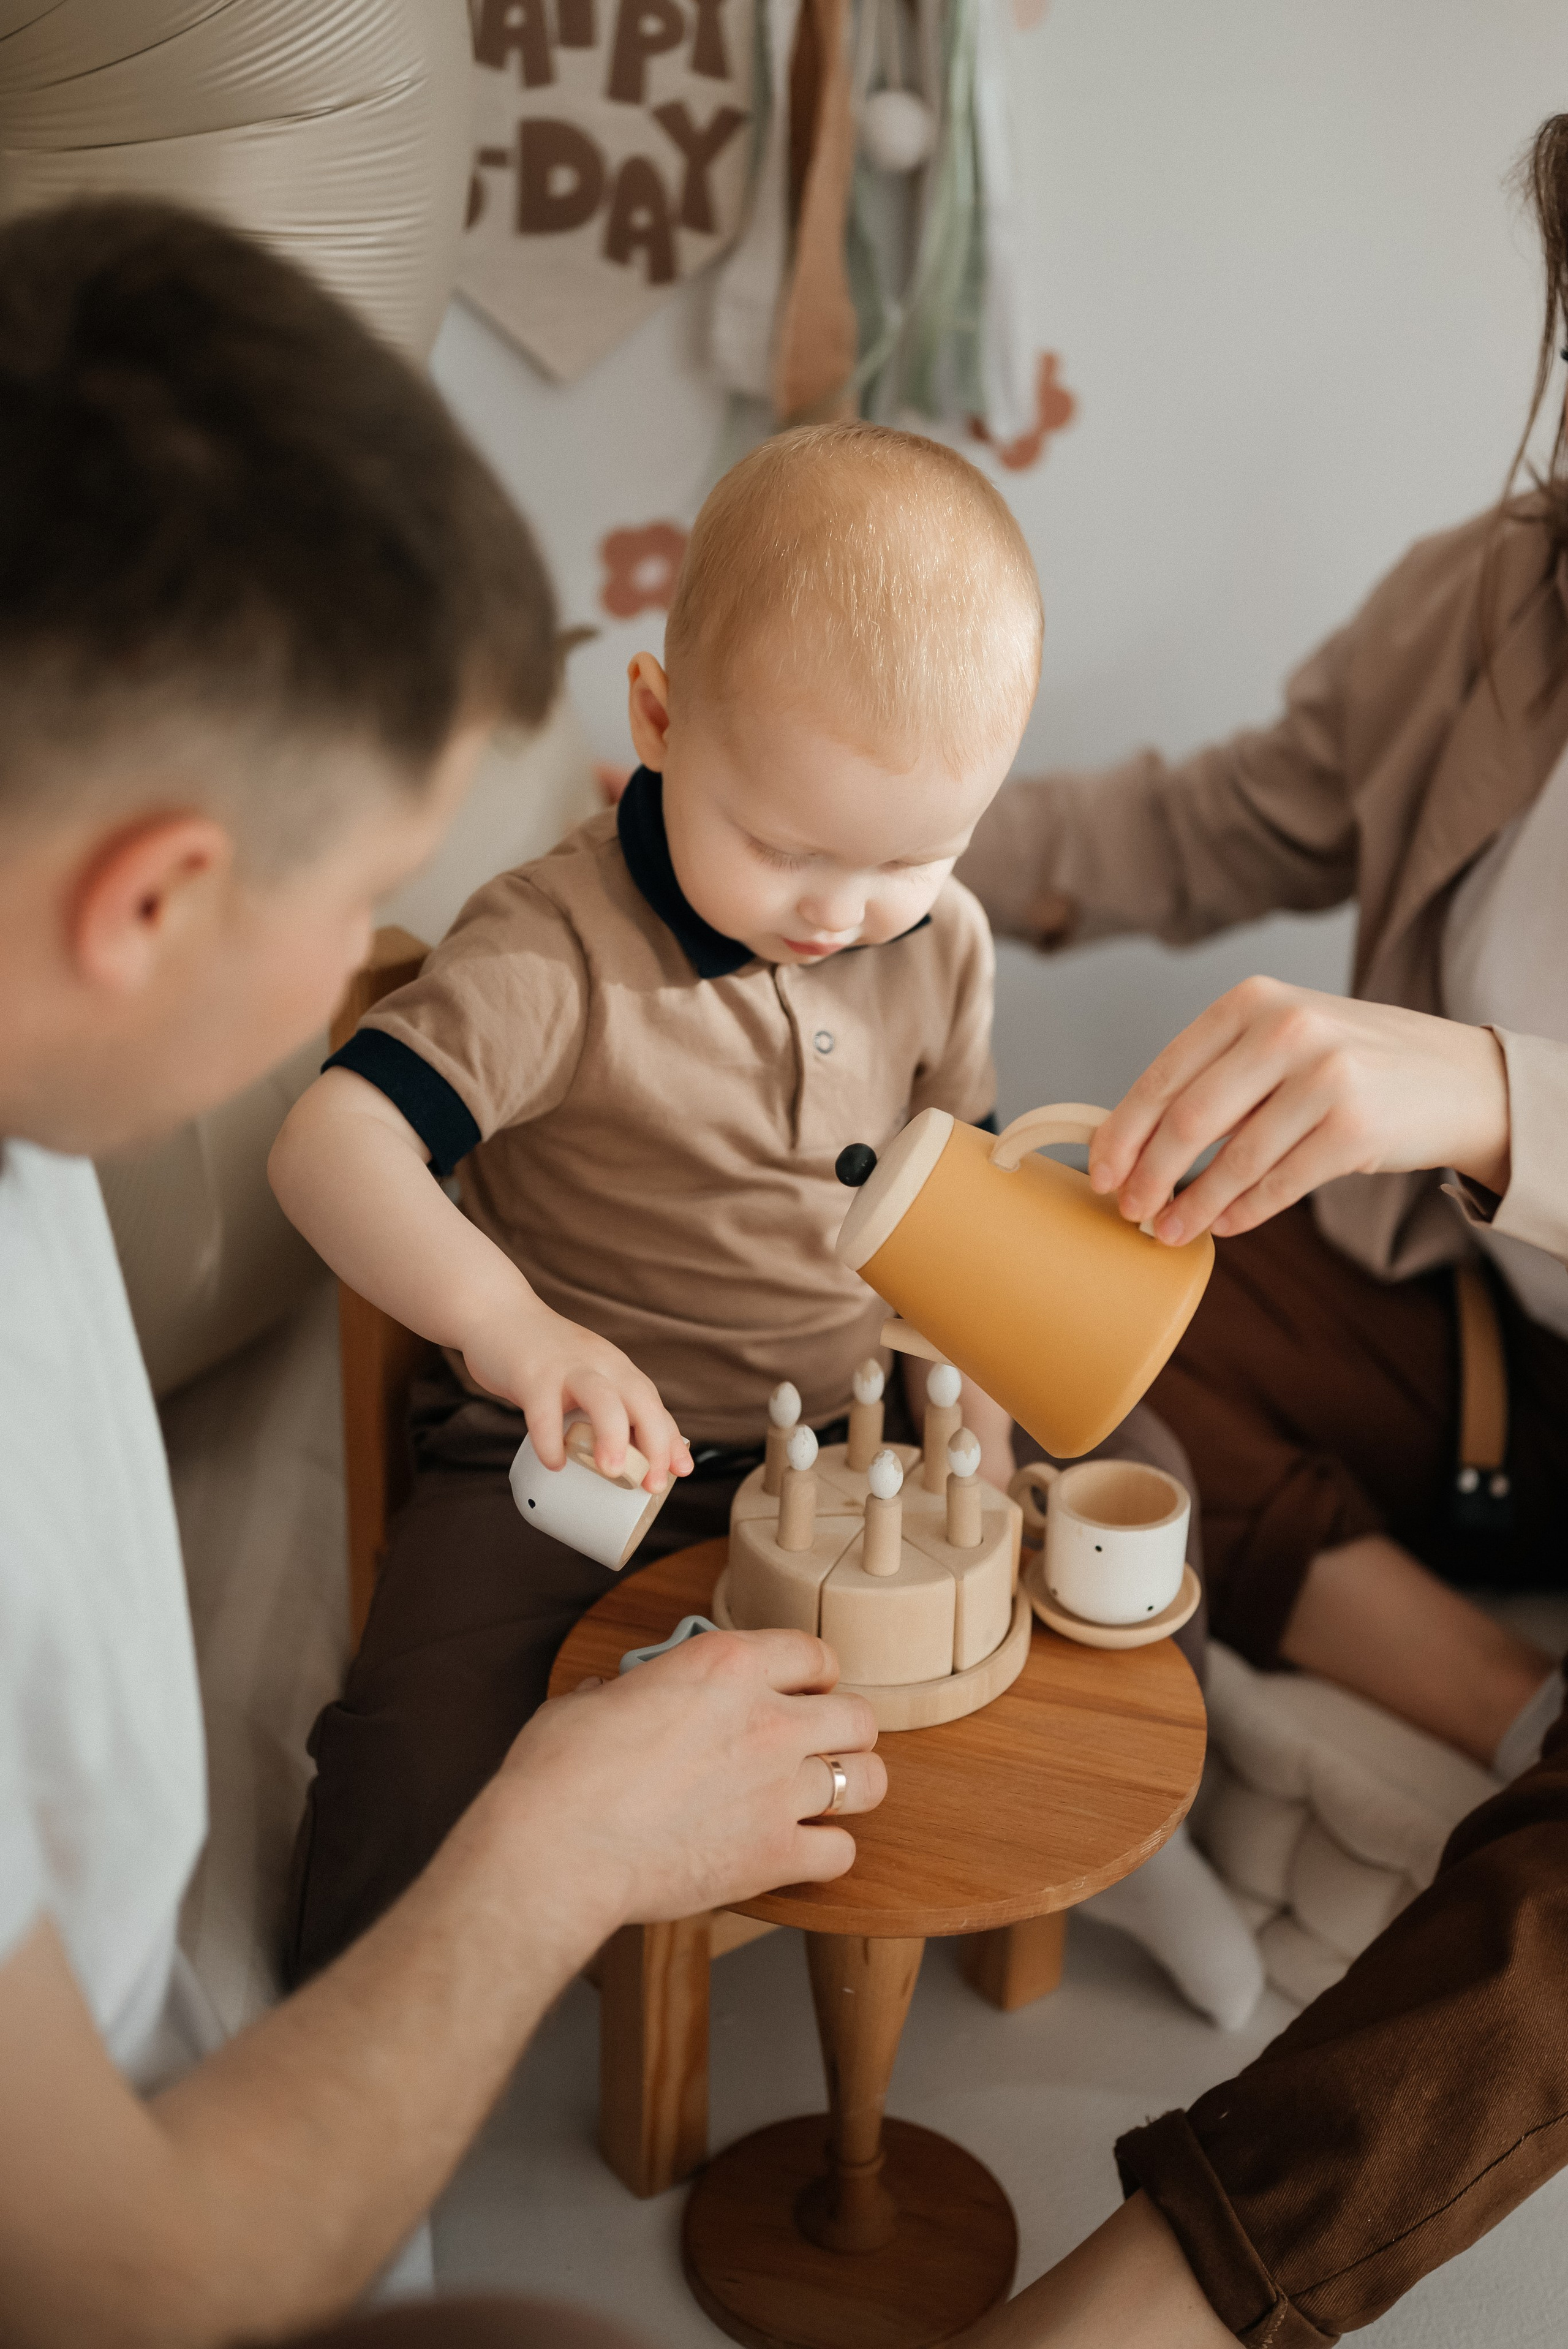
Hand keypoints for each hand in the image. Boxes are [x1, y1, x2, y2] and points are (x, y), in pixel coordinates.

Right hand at [462, 1295, 691, 1491]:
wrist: (496, 1311)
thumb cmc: (543, 1356)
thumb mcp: (584, 1375)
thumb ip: (602, 1406)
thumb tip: (622, 1457)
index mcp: (616, 1368)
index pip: (652, 1405)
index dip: (669, 1439)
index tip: (682, 1470)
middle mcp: (599, 1364)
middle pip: (640, 1400)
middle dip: (654, 1442)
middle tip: (652, 1483)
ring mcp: (566, 1367)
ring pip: (602, 1397)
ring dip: (614, 1436)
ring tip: (613, 1472)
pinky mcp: (531, 1374)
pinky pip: (544, 1411)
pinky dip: (551, 1440)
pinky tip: (555, 1462)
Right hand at [496, 1628, 885, 1932]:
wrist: (557, 1848)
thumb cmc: (560, 1772)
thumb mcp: (593, 1701)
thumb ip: (625, 1694)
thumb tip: (611, 1699)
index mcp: (726, 1665)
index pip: (812, 1651)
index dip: (813, 1671)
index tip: (804, 1687)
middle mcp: (768, 1720)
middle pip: (859, 1715)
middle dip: (844, 1729)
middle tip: (819, 1743)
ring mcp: (778, 1790)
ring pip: (867, 1780)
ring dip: (849, 1787)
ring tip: (826, 1796)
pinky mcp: (773, 1855)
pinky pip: (841, 1852)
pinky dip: (826, 1853)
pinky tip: (801, 1851)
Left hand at [1090, 978, 1511, 1245]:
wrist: (1459, 1078)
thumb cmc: (1353, 1063)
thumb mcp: (1282, 1039)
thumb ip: (1218, 1075)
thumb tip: (1135, 1143)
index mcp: (1251, 1001)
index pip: (1164, 1073)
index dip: (1122, 1130)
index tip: (1099, 1172)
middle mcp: (1287, 1029)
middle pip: (1188, 1118)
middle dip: (1149, 1174)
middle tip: (1128, 1211)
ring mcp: (1326, 1077)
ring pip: (1233, 1158)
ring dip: (1193, 1205)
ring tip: (1170, 1232)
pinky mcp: (1356, 1128)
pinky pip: (1279, 1183)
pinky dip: (1243, 1211)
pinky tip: (1223, 1225)